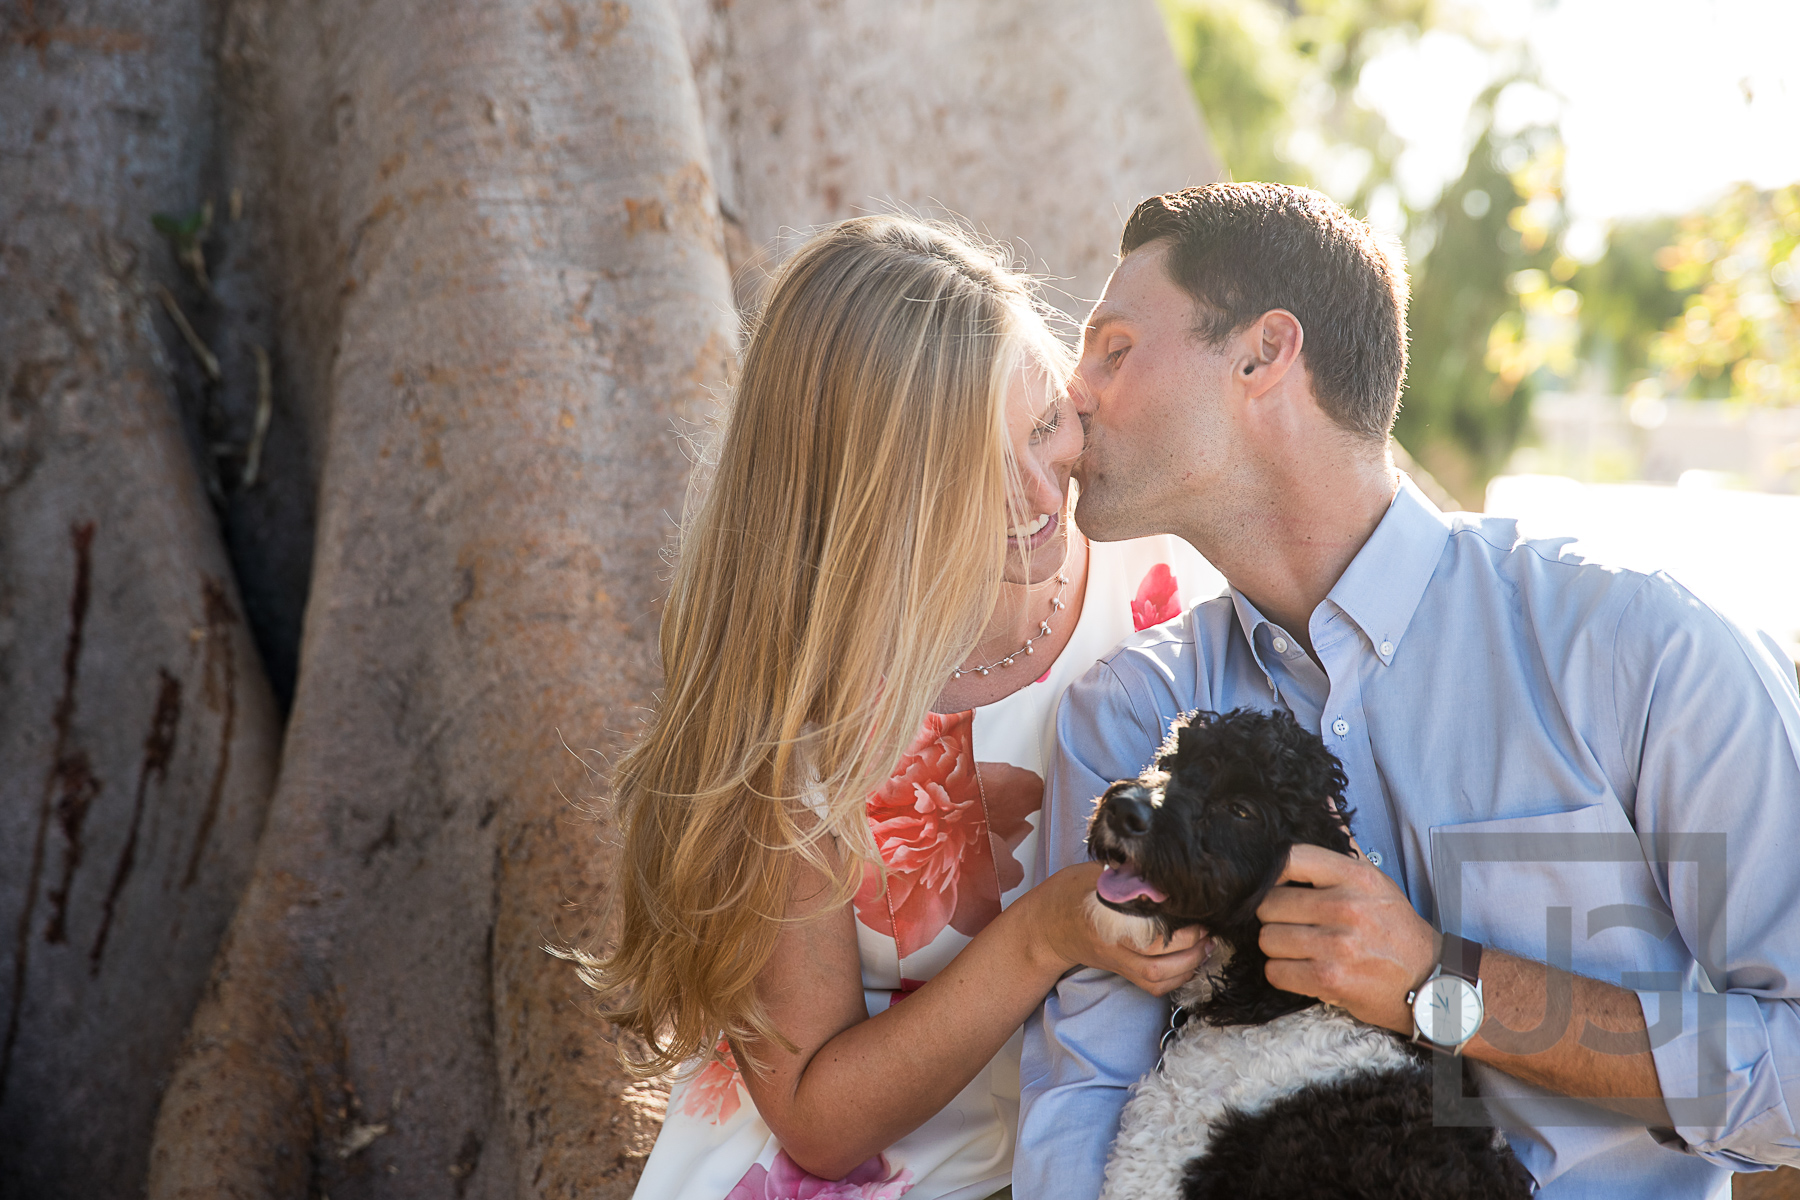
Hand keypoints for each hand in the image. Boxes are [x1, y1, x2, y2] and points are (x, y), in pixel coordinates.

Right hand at [1027, 862, 1209, 996]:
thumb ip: (1126, 873)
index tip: (1199, 913)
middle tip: (1209, 932)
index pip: (1148, 931)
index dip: (1180, 928)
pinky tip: (1191, 961)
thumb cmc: (1069, 894)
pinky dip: (1176, 978)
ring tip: (1206, 947)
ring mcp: (1116, 962)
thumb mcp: (1093, 873)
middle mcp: (1112, 946)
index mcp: (1105, 918)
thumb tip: (1163, 871)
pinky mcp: (1120, 971)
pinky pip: (1152, 985)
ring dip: (1188, 967)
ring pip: (1157, 979)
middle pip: (1157, 960)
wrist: (1044, 926)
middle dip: (1191, 950)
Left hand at [1256, 843, 1438, 1032]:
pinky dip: (1282, 974)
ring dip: (1277, 948)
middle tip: (1292, 923)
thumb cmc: (1393, 927)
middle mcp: (1346, 907)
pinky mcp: (1330, 980)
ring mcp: (1338, 945)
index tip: (1278, 886)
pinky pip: (1275, 972)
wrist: (1425, 979)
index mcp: (1355, 877)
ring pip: (1268, 939)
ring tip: (1299, 948)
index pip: (1290, 859)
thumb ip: (1345, 842)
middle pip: (1269, 905)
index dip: (1273, 874)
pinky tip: (1301, 970)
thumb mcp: (1375, 880)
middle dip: (1274, 917)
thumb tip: (1322, 799)